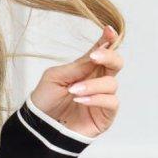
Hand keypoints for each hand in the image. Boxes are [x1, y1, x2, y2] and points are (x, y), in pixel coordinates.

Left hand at [29, 24, 122, 138]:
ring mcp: (103, 98)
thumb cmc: (46, 100)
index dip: (109, 39)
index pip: (102, 51)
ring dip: (92, 85)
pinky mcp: (105, 115)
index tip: (109, 30)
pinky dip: (96, 99)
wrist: (40, 126)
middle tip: (95, 57)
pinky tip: (80, 100)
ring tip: (73, 91)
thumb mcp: (55, 77)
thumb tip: (96, 53)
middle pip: (116, 63)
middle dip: (109, 56)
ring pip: (112, 83)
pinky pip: (111, 102)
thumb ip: (77, 66)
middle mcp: (98, 81)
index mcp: (86, 68)